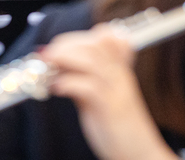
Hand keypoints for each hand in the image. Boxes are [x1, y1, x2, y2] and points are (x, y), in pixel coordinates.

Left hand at [42, 25, 178, 159]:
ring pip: (91, 60)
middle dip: (65, 46)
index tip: (55, 48)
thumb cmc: (117, 126)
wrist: (139, 152)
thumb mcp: (100, 95)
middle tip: (45, 57)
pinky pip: (89, 87)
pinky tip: (56, 88)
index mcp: (120, 68)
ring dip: (63, 60)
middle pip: (94, 44)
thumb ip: (84, 78)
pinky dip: (68, 83)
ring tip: (47, 69)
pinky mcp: (111, 108)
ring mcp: (118, 89)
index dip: (75, 38)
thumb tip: (59, 64)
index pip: (103, 36)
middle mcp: (121, 74)